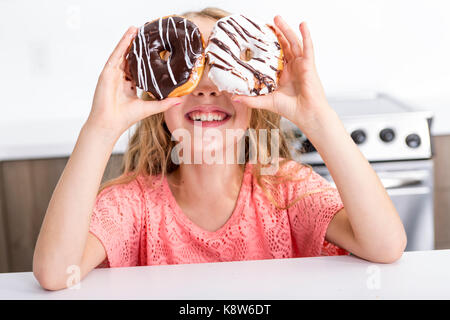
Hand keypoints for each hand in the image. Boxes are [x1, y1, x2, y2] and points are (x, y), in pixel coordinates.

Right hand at [86, 26, 181, 136]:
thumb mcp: (150, 108)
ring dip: (129, 41)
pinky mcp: (107, 72)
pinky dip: (122, 44)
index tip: (153, 49)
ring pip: (122, 53)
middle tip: (146, 34)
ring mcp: (113, 74)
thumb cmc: (125, 118)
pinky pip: (116, 55)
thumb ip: (164, 103)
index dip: (144, 59)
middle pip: (129, 58)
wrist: (110, 124)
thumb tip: (180, 99)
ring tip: (137, 29)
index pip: (137, 68)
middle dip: (137, 46)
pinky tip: (129, 34)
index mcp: (129, 85)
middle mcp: (120, 78)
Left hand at [235, 16, 331, 133]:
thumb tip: (234, 97)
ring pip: (293, 42)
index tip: (257, 36)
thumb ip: (251, 99)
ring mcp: (300, 64)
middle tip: (267, 22)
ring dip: (286, 29)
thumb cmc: (290, 109)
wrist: (307, 115)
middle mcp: (292, 67)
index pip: (274, 55)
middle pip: (283, 45)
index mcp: (283, 74)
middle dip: (276, 33)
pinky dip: (306, 35)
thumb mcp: (266, 101)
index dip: (267, 45)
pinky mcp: (308, 65)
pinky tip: (302, 24)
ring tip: (277, 18)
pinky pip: (307, 47)